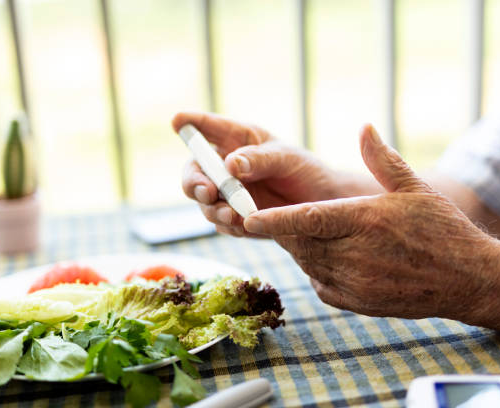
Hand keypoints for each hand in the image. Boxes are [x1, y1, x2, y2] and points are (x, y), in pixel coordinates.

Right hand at [174, 112, 341, 236]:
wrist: (322, 206)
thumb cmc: (305, 170)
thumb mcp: (286, 158)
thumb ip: (258, 159)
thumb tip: (230, 164)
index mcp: (237, 140)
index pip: (208, 128)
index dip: (191, 123)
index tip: (178, 120)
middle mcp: (225, 166)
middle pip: (194, 172)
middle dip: (195, 182)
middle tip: (208, 191)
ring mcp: (227, 194)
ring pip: (205, 201)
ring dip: (212, 208)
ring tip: (231, 214)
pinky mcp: (233, 218)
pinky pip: (221, 223)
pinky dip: (228, 224)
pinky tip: (242, 225)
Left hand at [244, 124, 499, 331]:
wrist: (469, 280)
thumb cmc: (443, 230)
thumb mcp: (416, 188)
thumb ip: (383, 160)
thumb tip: (364, 127)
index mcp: (365, 222)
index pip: (309, 219)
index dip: (275, 219)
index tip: (247, 217)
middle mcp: (354, 255)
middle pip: (300, 240)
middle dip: (281, 227)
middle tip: (269, 211)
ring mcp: (353, 283)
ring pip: (306, 261)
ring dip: (297, 245)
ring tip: (301, 230)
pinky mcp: (353, 302)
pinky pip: (319, 282)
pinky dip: (315, 267)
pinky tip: (328, 254)